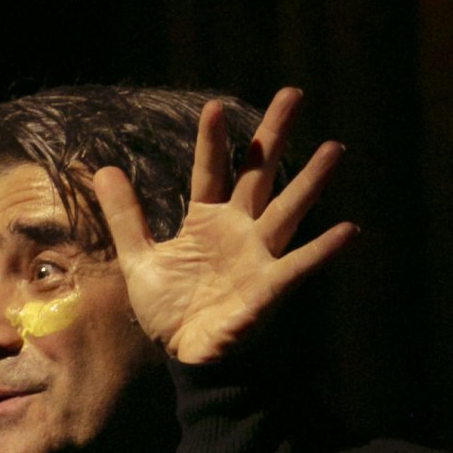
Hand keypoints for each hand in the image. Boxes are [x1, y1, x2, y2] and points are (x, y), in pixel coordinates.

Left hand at [92, 87, 355, 364]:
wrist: (187, 359)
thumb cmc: (170, 311)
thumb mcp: (139, 259)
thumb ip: (125, 215)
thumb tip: (103, 170)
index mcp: (207, 220)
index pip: (211, 170)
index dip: (213, 140)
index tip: (215, 106)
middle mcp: (239, 230)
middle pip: (260, 173)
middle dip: (275, 134)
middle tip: (293, 93)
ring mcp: (258, 256)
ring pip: (289, 208)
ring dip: (312, 180)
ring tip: (335, 146)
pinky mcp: (270, 287)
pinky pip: (300, 264)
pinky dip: (324, 250)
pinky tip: (349, 231)